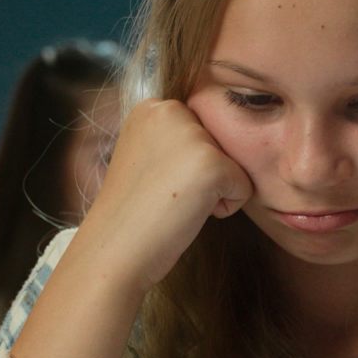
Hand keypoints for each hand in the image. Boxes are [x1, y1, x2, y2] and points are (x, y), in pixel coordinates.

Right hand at [80, 98, 252, 294]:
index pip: (202, 129)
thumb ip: (176, 140)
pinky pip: (244, 187)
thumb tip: (218, 143)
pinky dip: (225, 208)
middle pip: (221, 143)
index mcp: (152, 107)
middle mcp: (171, 110)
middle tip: (165, 195)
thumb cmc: (133, 213)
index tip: (155, 182)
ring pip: (234, 164)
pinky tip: (187, 213)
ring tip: (175, 203)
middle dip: (203, 175)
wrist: (114, 250)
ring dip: (213, 191)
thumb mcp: (147, 157)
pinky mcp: (212, 164)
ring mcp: (191, 135)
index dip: (186, 165)